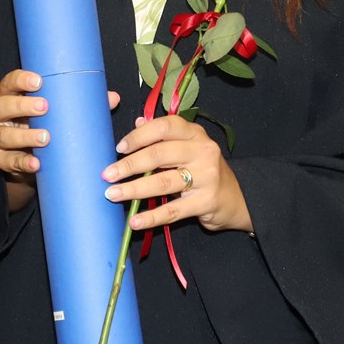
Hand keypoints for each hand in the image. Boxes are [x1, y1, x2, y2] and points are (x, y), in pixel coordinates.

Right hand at [0, 70, 118, 211]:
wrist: (28, 156)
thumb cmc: (43, 122)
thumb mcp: (55, 110)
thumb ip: (80, 103)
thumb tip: (112, 98)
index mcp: (9, 94)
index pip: (9, 82)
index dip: (21, 80)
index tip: (39, 81)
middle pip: (3, 106)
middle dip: (22, 106)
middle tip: (45, 107)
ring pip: (4, 135)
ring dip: (24, 136)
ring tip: (45, 137)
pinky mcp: (1, 160)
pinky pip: (9, 161)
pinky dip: (23, 163)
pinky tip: (36, 164)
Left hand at [101, 115, 250, 234]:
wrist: (237, 198)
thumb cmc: (204, 170)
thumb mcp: (188, 147)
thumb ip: (164, 136)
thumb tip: (138, 123)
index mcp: (194, 133)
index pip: (164, 127)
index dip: (139, 136)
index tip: (119, 148)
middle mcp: (203, 150)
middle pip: (160, 155)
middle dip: (129, 165)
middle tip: (106, 175)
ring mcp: (207, 176)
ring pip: (163, 182)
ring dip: (134, 190)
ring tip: (112, 194)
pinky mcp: (207, 201)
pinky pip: (174, 211)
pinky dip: (152, 217)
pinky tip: (134, 221)